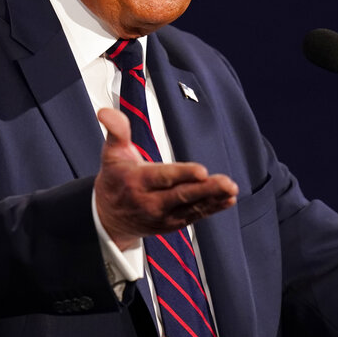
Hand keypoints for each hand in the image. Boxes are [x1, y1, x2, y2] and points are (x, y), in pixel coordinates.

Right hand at [94, 107, 237, 249]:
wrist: (108, 218)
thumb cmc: (115, 180)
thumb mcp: (111, 153)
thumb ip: (116, 130)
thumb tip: (106, 112)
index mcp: (136, 181)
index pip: (162, 177)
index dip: (182, 174)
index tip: (201, 171)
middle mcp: (150, 202)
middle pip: (181, 195)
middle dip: (206, 189)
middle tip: (226, 182)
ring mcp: (162, 215)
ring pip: (191, 207)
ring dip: (214, 199)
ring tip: (231, 190)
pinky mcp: (172, 224)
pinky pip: (194, 216)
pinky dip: (212, 209)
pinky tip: (227, 200)